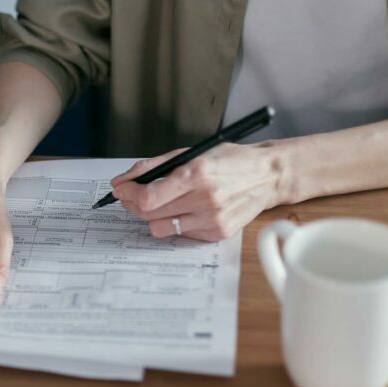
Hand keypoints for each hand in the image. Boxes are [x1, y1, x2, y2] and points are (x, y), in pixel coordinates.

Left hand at [111, 143, 286, 240]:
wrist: (267, 176)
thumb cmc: (228, 161)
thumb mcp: (190, 153)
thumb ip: (153, 166)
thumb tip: (123, 180)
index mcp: (196, 175)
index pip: (147, 197)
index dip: (127, 194)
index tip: (120, 189)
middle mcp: (204, 199)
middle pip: (149, 214)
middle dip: (132, 204)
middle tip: (131, 195)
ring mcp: (212, 219)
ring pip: (160, 228)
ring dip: (152, 216)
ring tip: (159, 203)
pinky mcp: (217, 233)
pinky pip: (180, 233)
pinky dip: (175, 222)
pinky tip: (185, 209)